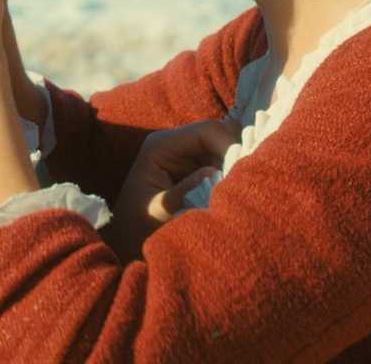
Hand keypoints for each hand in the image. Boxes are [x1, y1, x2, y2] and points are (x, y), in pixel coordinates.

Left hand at [104, 118, 240, 259]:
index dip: (229, 144)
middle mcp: (175, 144)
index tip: (242, 170)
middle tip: (244, 182)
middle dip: (235, 156)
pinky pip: (222, 165)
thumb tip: (212, 173)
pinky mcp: (195, 170)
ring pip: (224, 150)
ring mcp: (187, 156)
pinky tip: (232, 193)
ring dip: (235, 167)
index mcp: (161, 145)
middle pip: (219, 136)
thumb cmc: (138, 226)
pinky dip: (230, 176)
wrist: (127, 240)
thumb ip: (184, 191)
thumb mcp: (159, 211)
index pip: (206, 131)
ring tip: (239, 190)